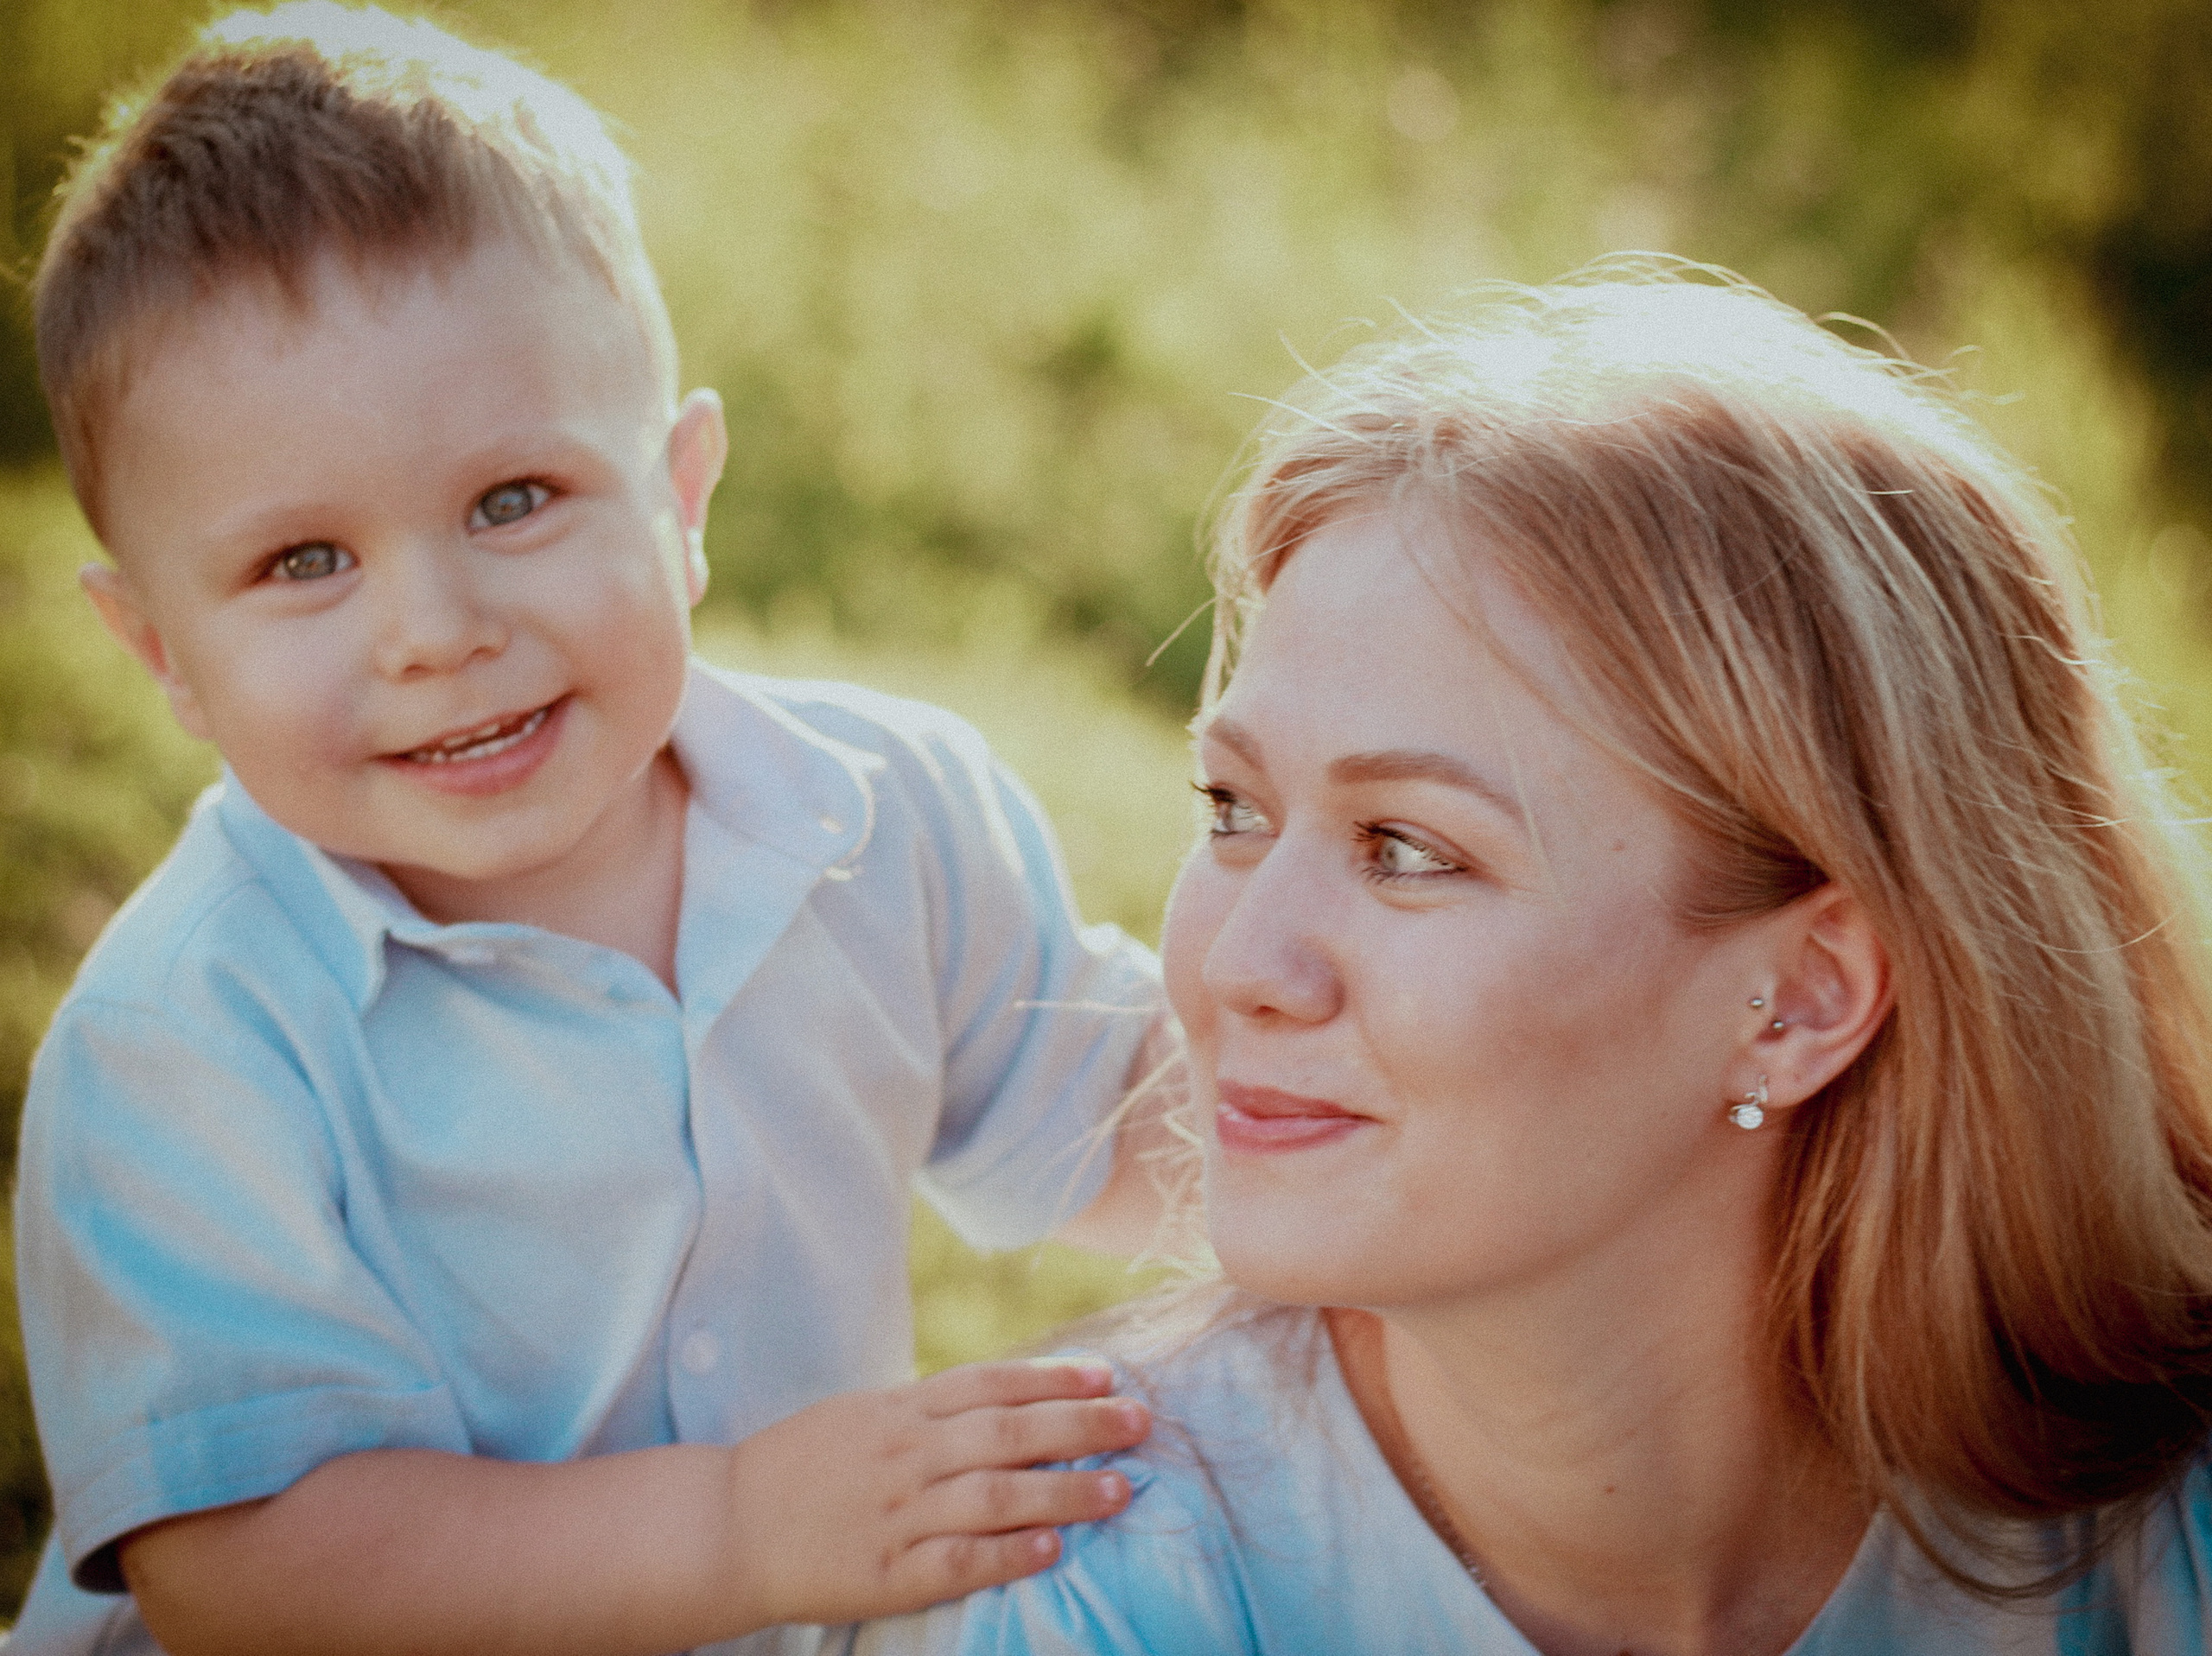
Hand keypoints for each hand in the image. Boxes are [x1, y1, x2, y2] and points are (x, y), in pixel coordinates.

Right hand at [722, 1358, 1149, 1626]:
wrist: (727, 1525)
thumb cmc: (804, 1466)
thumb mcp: (864, 1415)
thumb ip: (931, 1409)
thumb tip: (1011, 1396)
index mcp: (899, 1411)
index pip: (991, 1383)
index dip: (1054, 1378)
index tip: (1110, 1375)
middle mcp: (905, 1455)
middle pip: (1007, 1432)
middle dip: (1080, 1424)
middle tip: (1140, 1422)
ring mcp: (896, 1515)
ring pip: (994, 1496)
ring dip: (1064, 1490)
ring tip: (1120, 1489)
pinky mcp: (886, 1574)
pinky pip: (956, 1562)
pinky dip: (1006, 1554)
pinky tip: (1051, 1549)